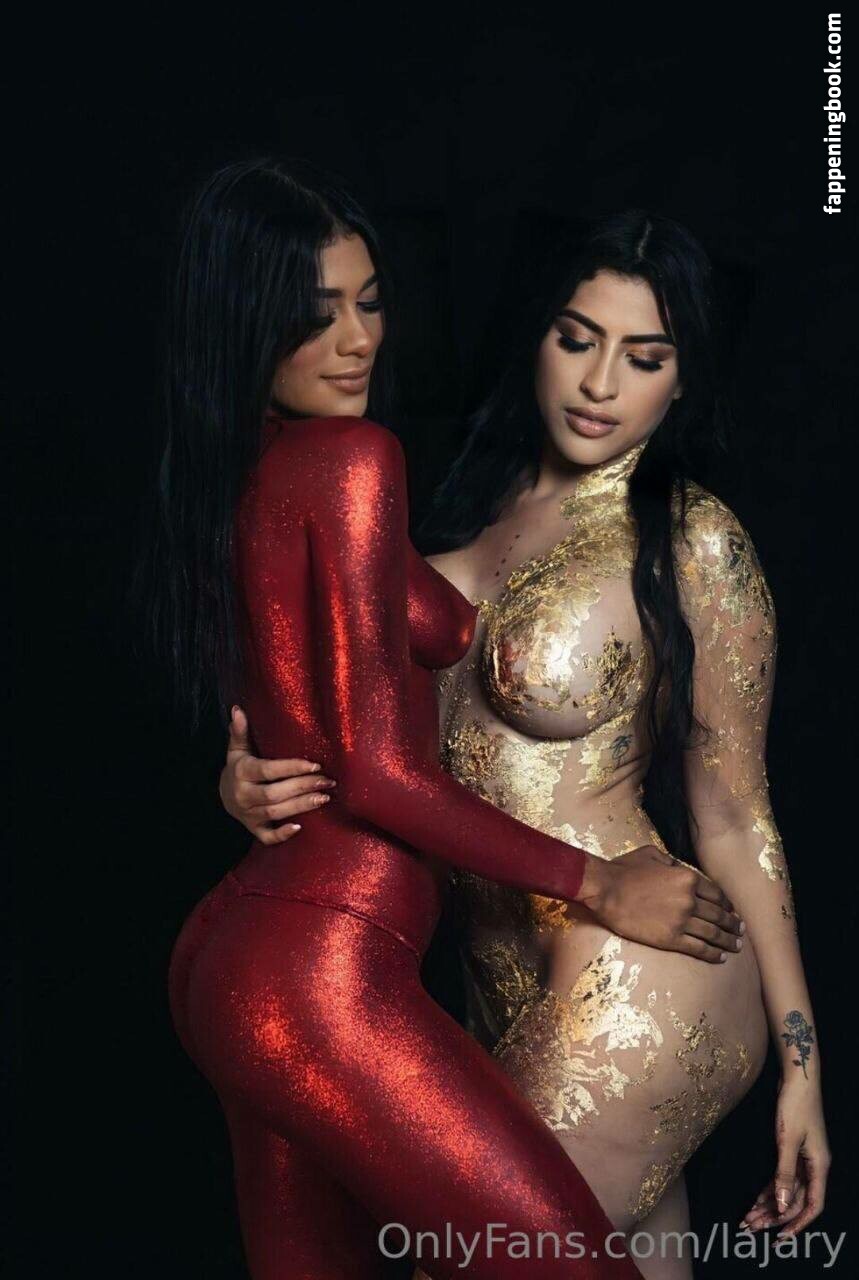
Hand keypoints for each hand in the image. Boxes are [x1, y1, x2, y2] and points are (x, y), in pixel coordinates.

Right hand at [219, 706, 336, 843]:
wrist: (222, 797)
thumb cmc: (238, 768)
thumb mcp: (236, 750)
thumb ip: (240, 732)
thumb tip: (238, 709)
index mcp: (240, 772)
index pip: (268, 770)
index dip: (292, 768)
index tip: (315, 765)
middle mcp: (242, 795)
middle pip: (275, 794)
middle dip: (303, 787)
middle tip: (328, 781)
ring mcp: (247, 814)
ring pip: (275, 813)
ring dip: (301, 806)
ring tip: (324, 797)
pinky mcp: (253, 829)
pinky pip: (266, 837)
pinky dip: (281, 834)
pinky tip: (300, 827)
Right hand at [578, 845, 744, 962]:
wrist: (605, 890)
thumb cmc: (625, 869)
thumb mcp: (653, 854)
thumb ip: (673, 862)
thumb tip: (682, 869)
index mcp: (687, 878)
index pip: (716, 894)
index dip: (727, 904)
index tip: (733, 911)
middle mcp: (689, 900)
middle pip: (719, 915)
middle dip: (733, 924)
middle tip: (741, 930)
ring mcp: (681, 921)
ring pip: (713, 934)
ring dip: (728, 941)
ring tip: (737, 946)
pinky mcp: (670, 939)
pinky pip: (698, 949)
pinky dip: (712, 954)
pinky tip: (720, 957)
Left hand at [739, 1074, 829, 1237]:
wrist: (798, 1077)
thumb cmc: (796, 1105)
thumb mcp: (787, 1140)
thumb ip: (784, 1173)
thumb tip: (781, 1205)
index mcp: (819, 1166)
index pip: (813, 1206)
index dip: (798, 1224)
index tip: (780, 1237)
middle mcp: (813, 1166)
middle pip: (796, 1201)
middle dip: (774, 1216)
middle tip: (752, 1227)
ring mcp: (804, 1158)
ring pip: (786, 1190)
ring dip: (769, 1205)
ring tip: (748, 1217)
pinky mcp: (793, 1150)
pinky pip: (782, 1177)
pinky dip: (769, 1189)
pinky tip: (755, 1199)